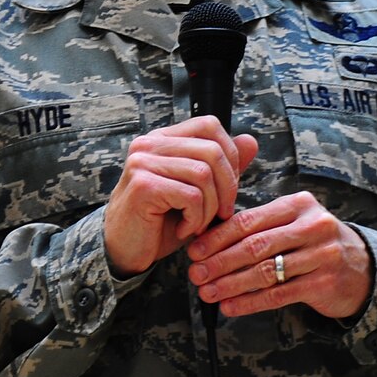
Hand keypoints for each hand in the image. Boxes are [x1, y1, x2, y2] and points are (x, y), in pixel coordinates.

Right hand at [103, 117, 258, 274]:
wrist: (125, 251)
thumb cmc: (161, 222)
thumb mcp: (198, 193)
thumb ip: (222, 167)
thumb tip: (250, 141)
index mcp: (162, 139)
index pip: (209, 125)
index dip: (230, 155)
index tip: (226, 189)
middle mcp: (149, 144)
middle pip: (212, 151)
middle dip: (227, 188)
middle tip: (220, 215)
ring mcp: (142, 162)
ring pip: (203, 174)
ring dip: (211, 208)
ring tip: (199, 225)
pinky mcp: (143, 186)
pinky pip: (191, 196)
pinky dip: (196, 219)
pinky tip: (183, 230)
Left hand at [185, 191, 371, 318]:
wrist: (362, 268)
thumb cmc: (315, 244)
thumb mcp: (294, 223)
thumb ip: (259, 226)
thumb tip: (207, 239)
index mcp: (298, 205)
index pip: (249, 220)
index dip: (217, 237)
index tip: (194, 251)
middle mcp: (312, 226)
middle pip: (255, 246)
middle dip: (219, 262)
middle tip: (195, 274)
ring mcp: (321, 255)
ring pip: (265, 271)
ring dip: (230, 284)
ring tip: (208, 293)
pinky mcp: (324, 283)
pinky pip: (279, 294)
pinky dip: (250, 302)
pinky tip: (231, 306)